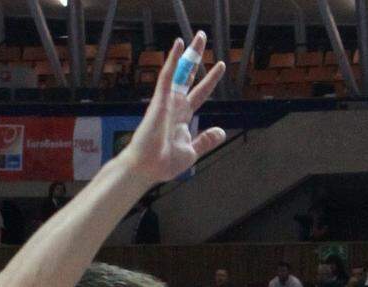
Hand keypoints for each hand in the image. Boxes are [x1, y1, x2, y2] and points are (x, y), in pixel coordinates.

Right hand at [121, 35, 225, 185]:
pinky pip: (167, 76)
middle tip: (202, 37)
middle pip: (189, 75)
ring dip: (189, 53)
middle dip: (197, 57)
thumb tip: (221, 131)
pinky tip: (178, 44)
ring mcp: (167, 101)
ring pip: (180, 71)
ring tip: (198, 36)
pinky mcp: (159, 101)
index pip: (200, 93)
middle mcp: (175, 105)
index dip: (210, 79)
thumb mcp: (192, 152)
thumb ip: (205, 140)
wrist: (147, 169)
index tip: (221, 66)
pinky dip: (172, 60)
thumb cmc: (164, 163)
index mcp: (183, 117)